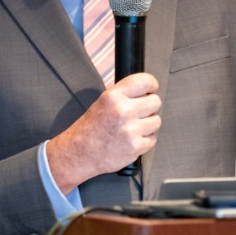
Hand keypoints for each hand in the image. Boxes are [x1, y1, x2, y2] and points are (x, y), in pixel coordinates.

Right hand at [45, 73, 160, 194]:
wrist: (79, 153)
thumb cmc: (91, 128)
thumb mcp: (103, 101)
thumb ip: (124, 94)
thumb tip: (147, 89)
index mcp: (113, 96)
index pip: (145, 81)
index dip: (151, 85)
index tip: (151, 89)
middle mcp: (122, 111)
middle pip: (155, 101)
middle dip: (149, 107)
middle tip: (138, 113)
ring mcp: (130, 130)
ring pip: (156, 121)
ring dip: (148, 124)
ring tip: (132, 128)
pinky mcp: (135, 147)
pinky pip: (153, 139)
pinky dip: (145, 140)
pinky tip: (131, 139)